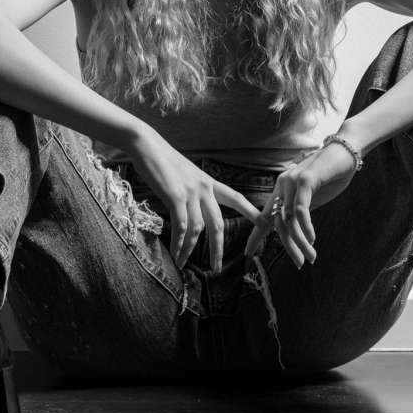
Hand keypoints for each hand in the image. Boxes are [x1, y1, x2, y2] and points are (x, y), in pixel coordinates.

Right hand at [126, 128, 261, 272]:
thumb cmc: (162, 160)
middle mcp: (204, 188)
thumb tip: (190, 208)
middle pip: (218, 223)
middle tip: (217, 267)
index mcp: (208, 182)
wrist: (147, 145)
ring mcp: (191, 192)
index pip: (236, 198)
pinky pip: (181, 226)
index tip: (265, 223)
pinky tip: (176, 253)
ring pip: (198, 229)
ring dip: (189, 249)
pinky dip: (179, 243)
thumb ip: (192, 190)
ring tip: (182, 263)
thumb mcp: (185, 174)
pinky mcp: (176, 196)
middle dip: (218, 248)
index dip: (251, 211)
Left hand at [244, 141, 359, 268]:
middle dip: (289, 246)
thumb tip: (294, 232)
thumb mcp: (313, 197)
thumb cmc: (332, 174)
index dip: (256, 235)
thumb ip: (301, 211)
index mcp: (281, 189)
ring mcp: (291, 182)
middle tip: (300, 263)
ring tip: (310, 257)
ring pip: (289, 220)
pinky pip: (300, 210)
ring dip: (300, 242)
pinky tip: (313, 239)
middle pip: (278, 223)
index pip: (266, 216)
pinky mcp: (304, 180)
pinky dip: (306, 227)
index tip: (247, 253)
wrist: (346, 151)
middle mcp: (282, 185)